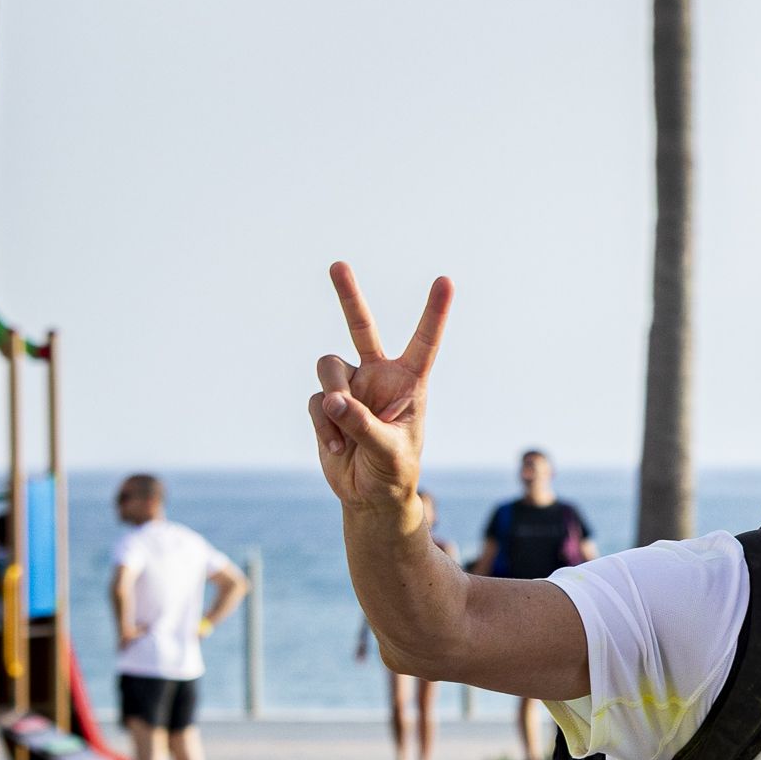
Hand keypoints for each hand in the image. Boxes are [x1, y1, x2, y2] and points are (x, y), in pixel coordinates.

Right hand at [308, 263, 449, 520]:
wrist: (371, 495)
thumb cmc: (394, 473)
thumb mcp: (388, 452)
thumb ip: (362, 425)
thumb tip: (332, 399)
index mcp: (410, 383)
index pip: (424, 342)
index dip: (434, 313)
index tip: (446, 281)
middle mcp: (379, 376)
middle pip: (361, 328)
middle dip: (348, 296)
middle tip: (337, 264)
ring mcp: (350, 387)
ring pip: (328, 367)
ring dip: (332, 400)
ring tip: (344, 432)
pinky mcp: (325, 403)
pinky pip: (315, 402)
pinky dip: (323, 426)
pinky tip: (337, 447)